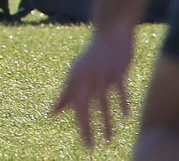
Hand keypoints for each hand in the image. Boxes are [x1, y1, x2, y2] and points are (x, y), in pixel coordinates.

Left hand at [52, 29, 134, 148]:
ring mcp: (102, 73)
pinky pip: (120, 90)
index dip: (78, 124)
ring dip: (106, 122)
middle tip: (89, 147)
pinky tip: (126, 117)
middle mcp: (85, 76)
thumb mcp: (77, 74)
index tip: (84, 143)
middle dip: (86, 128)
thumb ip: (66, 94)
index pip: (74, 106)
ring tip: (108, 140)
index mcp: (75, 77)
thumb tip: (53, 113)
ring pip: (103, 102)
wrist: (110, 31)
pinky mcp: (117, 69)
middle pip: (84, 107)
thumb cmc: (92, 57)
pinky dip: (123, 103)